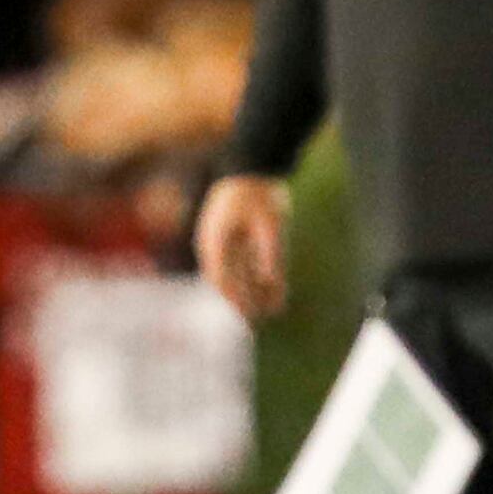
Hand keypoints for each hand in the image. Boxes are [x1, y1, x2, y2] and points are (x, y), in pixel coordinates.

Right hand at [195, 175, 291, 321]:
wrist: (253, 167)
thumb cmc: (258, 193)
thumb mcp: (270, 224)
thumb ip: (270, 253)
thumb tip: (271, 281)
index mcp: (216, 242)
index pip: (222, 280)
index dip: (233, 300)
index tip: (246, 317)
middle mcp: (217, 246)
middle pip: (228, 282)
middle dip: (242, 303)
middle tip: (254, 326)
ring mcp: (227, 243)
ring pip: (240, 276)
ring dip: (253, 294)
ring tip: (270, 313)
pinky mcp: (239, 239)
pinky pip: (248, 265)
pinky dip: (261, 280)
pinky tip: (276, 294)